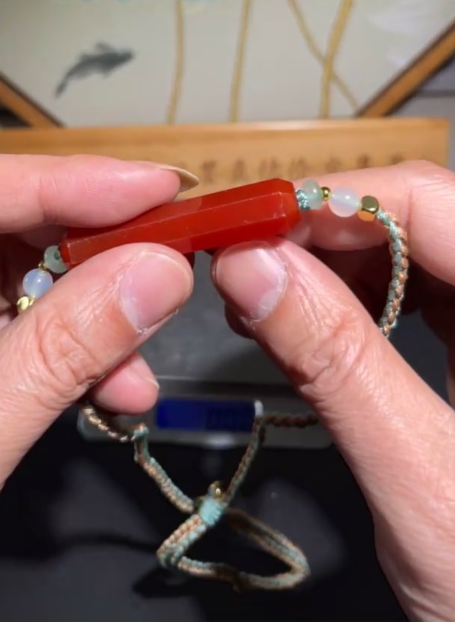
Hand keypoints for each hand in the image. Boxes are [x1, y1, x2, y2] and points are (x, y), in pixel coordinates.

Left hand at [0, 150, 194, 621]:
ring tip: (148, 342)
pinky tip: (122, 389)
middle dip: (88, 242)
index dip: (51, 180)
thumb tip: (158, 273)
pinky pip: (28, 334)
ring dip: (95, 309)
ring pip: (20, 278)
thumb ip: (56, 355)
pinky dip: (80, 356)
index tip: (149, 187)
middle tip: (171, 245)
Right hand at [213, 160, 454, 621]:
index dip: (337, 199)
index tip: (251, 225)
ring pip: (420, 248)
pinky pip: (422, 292)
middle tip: (246, 263)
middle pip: (427, 215)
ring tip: (267, 293)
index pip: (434, 201)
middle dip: (329, 229)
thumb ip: (340, 366)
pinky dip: (360, 295)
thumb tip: (250, 266)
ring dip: (338, 259)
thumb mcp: (423, 481)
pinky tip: (314, 317)